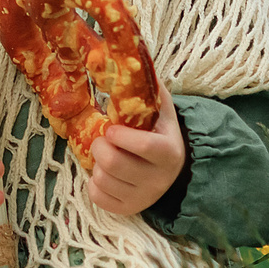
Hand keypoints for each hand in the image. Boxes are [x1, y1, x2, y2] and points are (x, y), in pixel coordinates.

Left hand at [85, 82, 185, 215]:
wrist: (174, 173)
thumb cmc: (161, 135)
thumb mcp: (163, 112)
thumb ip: (151, 89)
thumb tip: (133, 57)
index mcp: (168, 152)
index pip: (143, 146)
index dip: (120, 136)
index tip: (111, 128)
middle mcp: (158, 180)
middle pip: (113, 163)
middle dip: (100, 146)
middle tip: (103, 138)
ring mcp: (142, 198)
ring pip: (102, 179)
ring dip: (96, 163)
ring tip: (106, 154)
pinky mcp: (127, 210)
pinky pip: (96, 196)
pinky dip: (94, 181)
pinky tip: (106, 173)